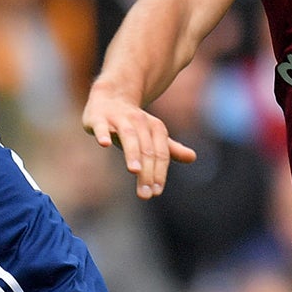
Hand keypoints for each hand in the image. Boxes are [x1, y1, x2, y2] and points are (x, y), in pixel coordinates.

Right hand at [82, 84, 196, 199]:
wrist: (110, 97)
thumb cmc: (131, 124)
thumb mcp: (151, 136)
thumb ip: (169, 149)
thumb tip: (193, 158)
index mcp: (154, 128)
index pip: (160, 153)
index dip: (159, 173)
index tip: (156, 192)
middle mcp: (139, 122)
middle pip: (146, 149)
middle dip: (147, 172)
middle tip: (146, 194)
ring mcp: (118, 119)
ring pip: (128, 136)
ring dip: (132, 153)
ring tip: (135, 171)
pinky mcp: (98, 118)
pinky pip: (101, 126)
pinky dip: (103, 133)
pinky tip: (104, 144)